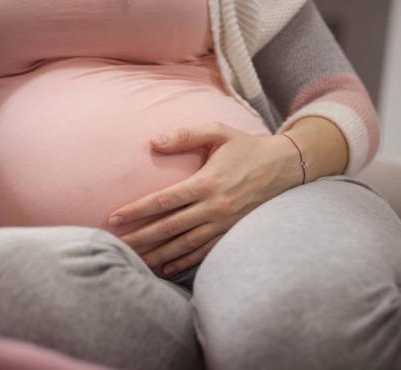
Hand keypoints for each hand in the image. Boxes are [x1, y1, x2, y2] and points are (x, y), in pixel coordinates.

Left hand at [107, 122, 302, 277]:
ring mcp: (224, 223)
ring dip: (159, 255)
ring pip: (185, 245)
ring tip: (137, 261)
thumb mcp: (219, 132)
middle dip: (142, 238)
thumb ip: (185, 135)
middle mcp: (214, 207)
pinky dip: (185, 262)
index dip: (137, 211)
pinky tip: (167, 267)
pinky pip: (204, 251)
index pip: (164, 201)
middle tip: (117, 245)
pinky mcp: (232, 232)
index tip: (115, 218)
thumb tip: (153, 141)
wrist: (285, 167)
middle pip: (170, 228)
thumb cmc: (247, 147)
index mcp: (207, 182)